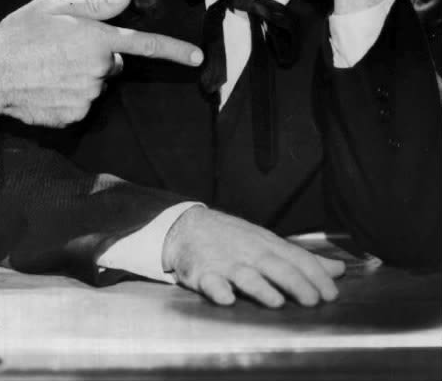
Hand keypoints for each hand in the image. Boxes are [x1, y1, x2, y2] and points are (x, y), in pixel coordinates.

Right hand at [0, 0, 202, 126]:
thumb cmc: (19, 35)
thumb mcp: (52, 7)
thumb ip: (94, 5)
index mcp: (97, 39)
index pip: (144, 45)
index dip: (173, 50)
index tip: (197, 57)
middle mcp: (98, 70)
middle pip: (112, 63)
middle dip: (97, 55)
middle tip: (63, 48)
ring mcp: (87, 96)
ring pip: (96, 83)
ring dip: (81, 76)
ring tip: (49, 66)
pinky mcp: (74, 116)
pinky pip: (81, 103)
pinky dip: (68, 95)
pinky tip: (46, 85)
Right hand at [162, 206, 345, 307]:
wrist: (188, 226)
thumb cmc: (234, 239)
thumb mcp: (268, 243)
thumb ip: (301, 259)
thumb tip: (339, 270)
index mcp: (267, 245)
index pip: (296, 258)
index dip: (315, 275)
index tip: (332, 293)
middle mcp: (249, 253)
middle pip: (275, 266)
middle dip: (294, 282)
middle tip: (313, 300)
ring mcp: (225, 262)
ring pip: (245, 275)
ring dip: (260, 287)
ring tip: (275, 301)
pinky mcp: (202, 273)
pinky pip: (210, 282)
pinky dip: (217, 289)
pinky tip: (226, 297)